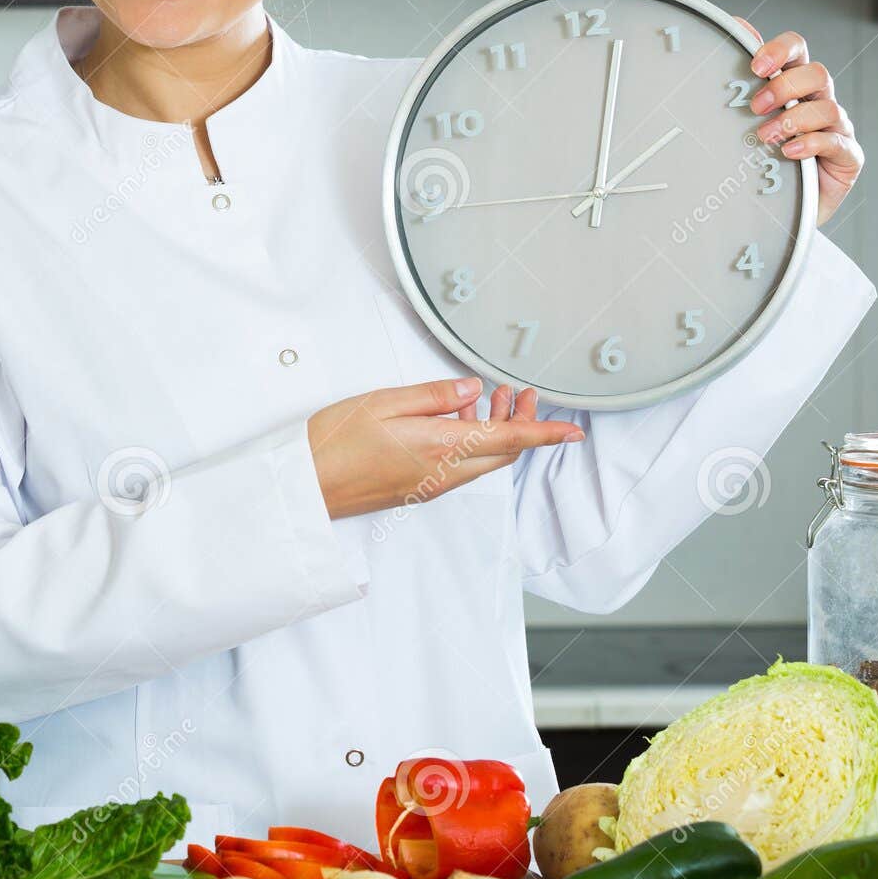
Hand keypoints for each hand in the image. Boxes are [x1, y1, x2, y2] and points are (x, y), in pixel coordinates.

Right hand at [308, 376, 584, 520]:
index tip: (572, 431)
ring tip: (494, 397)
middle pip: (502, 451)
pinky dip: (473, 441)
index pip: (509, 440)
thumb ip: (432, 395)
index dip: (545, 434)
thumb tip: (470, 390)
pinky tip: (459, 419)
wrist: (305, 488)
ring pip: (483, 459)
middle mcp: (443, 472)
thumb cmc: (333, 444)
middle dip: (523, 423)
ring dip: (497, 430)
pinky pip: (461, 466)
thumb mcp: (382, 402)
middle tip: (524, 393)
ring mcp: (431, 484)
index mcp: (439, 446)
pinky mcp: (418, 489)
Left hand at [733, 19, 863, 226]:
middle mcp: (818, 101)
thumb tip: (736, 25)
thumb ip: (745, 76)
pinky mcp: (847, 157)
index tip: (755, 66)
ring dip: (794, 119)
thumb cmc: (762, 160)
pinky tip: (790, 153)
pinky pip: (837, 142)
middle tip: (755, 107)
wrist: (776, 208)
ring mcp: (836, 128)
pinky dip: (812, 144)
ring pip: (827, 107)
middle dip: (785, 86)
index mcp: (795, 85)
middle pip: (817, 73)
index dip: (780, 50)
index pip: (797, 50)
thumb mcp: (746, 119)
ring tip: (766, 137)